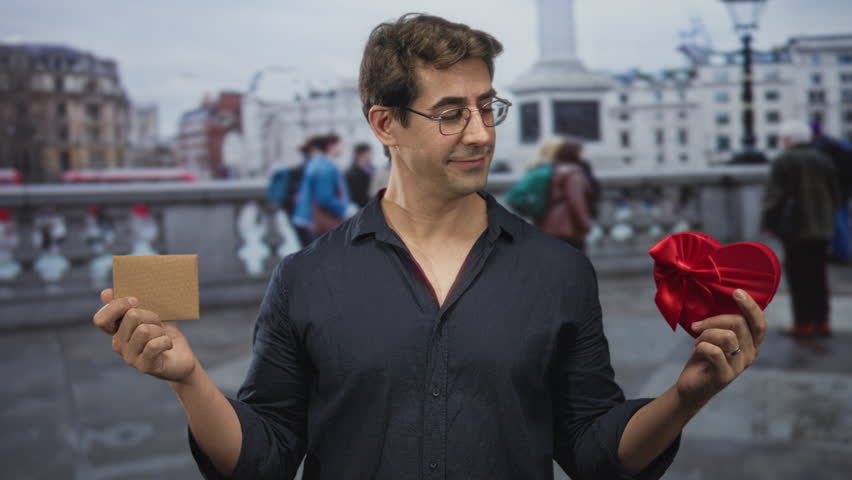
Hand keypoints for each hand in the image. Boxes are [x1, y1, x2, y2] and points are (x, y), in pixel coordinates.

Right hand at [92, 289, 197, 382]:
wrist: (182, 357)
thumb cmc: (166, 332)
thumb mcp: (152, 313)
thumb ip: (131, 303)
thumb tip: (105, 293)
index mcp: (117, 330)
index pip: (101, 320)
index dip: (118, 306)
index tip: (136, 300)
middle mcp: (119, 344)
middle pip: (131, 317)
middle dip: (152, 315)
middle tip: (159, 324)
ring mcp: (130, 357)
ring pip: (144, 330)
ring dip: (160, 330)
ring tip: (163, 336)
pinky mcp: (144, 366)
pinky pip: (153, 345)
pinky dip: (166, 341)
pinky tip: (168, 345)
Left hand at [675, 289, 766, 412]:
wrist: (692, 386)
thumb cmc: (705, 357)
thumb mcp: (716, 336)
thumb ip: (724, 324)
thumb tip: (720, 299)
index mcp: (752, 343)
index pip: (760, 323)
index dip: (750, 306)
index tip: (736, 292)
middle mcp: (751, 354)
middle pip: (739, 324)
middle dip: (715, 320)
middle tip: (698, 326)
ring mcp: (739, 366)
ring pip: (727, 336)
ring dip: (706, 334)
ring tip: (697, 341)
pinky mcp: (725, 376)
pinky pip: (714, 351)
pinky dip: (701, 346)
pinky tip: (697, 349)